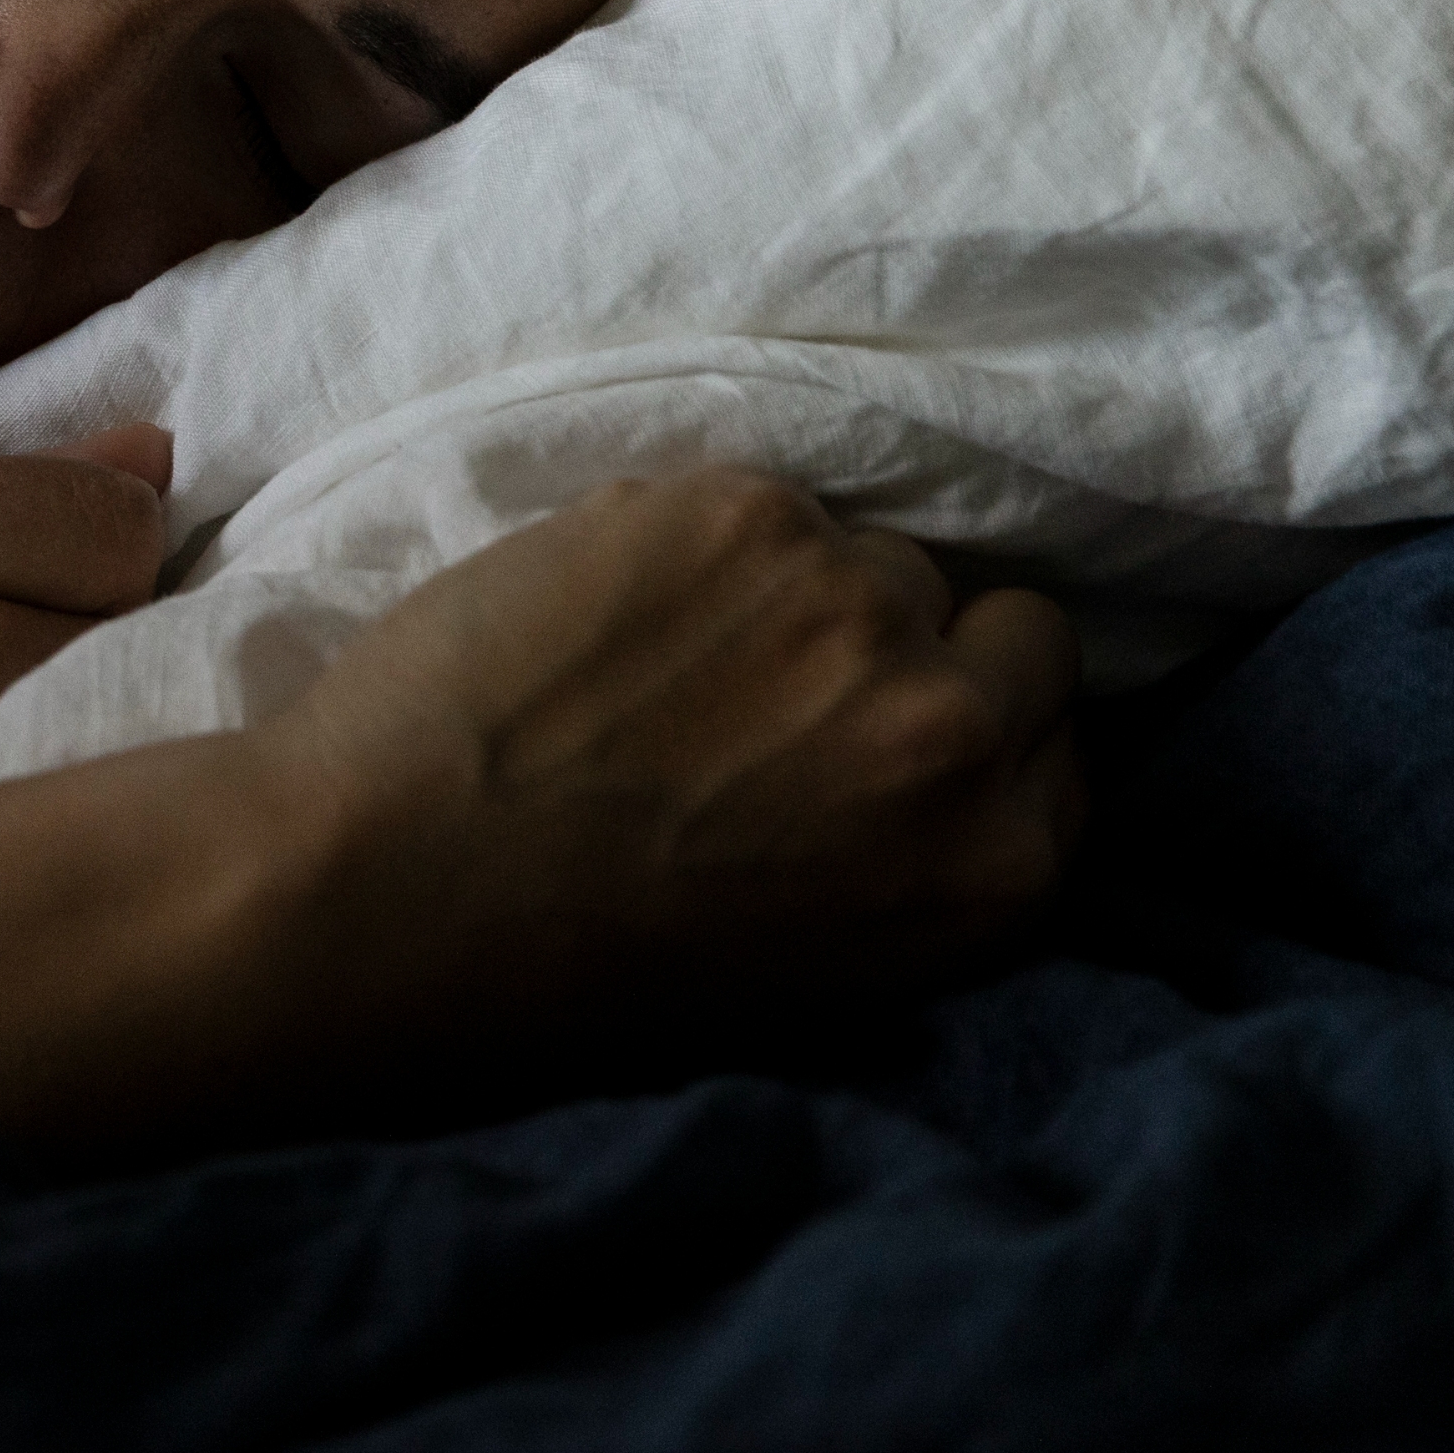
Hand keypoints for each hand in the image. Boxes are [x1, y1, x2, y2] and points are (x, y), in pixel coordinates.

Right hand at [0, 426, 177, 861]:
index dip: (121, 551)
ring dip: (74, 760)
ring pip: (63, 757)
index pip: (84, 525)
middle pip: (94, 643)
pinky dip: (15, 850)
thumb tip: (146, 468)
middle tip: (69, 681)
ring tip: (31, 767)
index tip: (105, 576)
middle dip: (109, 656)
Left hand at [257, 469, 1082, 1045]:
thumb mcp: (828, 946)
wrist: (396, 885)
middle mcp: (958, 733)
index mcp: (1000, 869)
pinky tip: (608, 613)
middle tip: (788, 680)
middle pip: (1012, 627)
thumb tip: (956, 719)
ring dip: (795, 589)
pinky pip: (763, 503)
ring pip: (876, 555)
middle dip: (918, 645)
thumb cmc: (582, 949)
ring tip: (670, 660)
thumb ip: (921, 834)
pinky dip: (691, 542)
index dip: (971, 720)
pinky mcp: (747, 515)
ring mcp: (856, 609)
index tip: (887, 729)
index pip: (1058, 735)